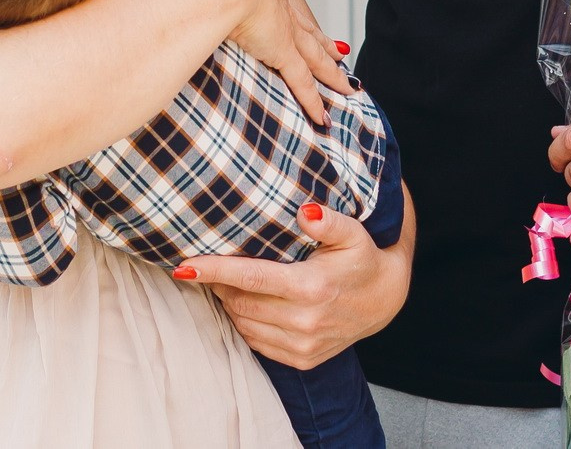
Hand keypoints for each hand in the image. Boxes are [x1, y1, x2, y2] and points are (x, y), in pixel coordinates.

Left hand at [177, 192, 413, 368]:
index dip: (214, 270)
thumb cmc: (363, 259)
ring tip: (224, 282)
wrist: (385, 301)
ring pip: (244, 324)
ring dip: (229, 304)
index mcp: (311, 288)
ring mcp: (302, 346)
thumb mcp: (353, 234)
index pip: (250, 277)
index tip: (185, 265)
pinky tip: (245, 305)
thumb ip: (330, 221)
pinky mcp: (301, 360)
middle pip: (240, 301)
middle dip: (218, 283)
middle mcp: (304, 321)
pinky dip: (244, 323)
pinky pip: (256, 343)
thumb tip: (305, 211)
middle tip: (208, 264)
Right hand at [216, 0, 352, 124]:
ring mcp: (285, 34)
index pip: (292, 16)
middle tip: (343, 55)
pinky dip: (313, 101)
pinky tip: (322, 116)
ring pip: (317, 60)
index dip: (304, 26)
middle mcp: (281, 14)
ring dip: (332, 76)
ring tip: (347, 87)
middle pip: (312, 37)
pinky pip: (303, 83)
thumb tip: (188, 1)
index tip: (316, 32)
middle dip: (328, 49)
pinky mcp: (283, 52)